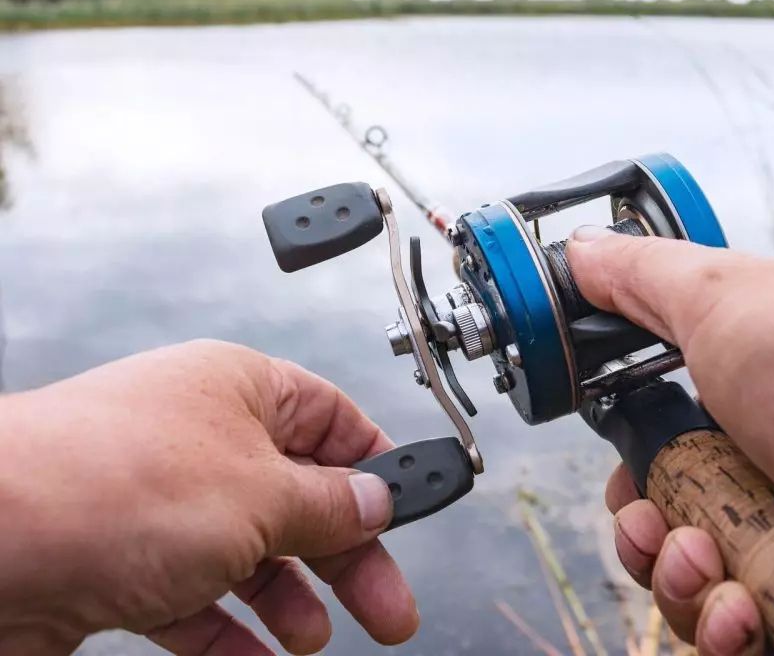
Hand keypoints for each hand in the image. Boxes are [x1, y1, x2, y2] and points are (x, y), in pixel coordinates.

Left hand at [0, 340, 417, 654]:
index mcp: (240, 389)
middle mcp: (201, 437)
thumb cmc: (117, 484)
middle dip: (346, 556)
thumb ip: (329, 504)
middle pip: (298, 495)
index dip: (374, 467)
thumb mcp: (260, 495)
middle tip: (387, 610)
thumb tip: (376, 499)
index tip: (409, 513)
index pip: (331, 419)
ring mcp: (160, 498)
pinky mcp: (121, 556)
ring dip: (286, 598)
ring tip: (310, 639)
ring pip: (248, 549)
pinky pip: (193, 593)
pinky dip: (227, 629)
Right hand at [567, 228, 773, 654]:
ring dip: (678, 586)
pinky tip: (748, 611)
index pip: (655, 472)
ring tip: (713, 564)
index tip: (627, 487)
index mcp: (732, 415)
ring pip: (691, 596)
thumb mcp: (721, 295)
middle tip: (663, 526)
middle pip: (664, 539)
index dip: (630, 488)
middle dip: (644, 541)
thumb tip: (578, 253)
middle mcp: (763, 486)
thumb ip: (638, 277)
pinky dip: (725, 633)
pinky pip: (738, 642)